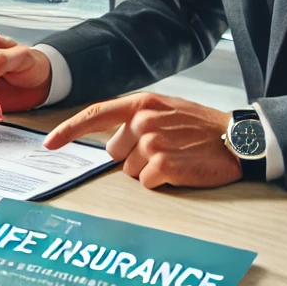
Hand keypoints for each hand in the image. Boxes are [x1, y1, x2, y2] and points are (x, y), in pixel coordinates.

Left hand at [43, 92, 241, 189]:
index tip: (50, 143)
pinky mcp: (165, 165)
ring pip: (132, 171)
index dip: (69, 130)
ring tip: (175, 157)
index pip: (95, 114)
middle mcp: (143, 119)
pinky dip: (162, 181)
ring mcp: (153, 142)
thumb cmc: (200, 125)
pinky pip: (148, 182)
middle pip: (115, 152)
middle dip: (132, 156)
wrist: (236, 138)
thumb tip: (111, 141)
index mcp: (140, 103)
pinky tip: (180, 169)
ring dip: (150, 170)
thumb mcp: (165, 108)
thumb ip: (135, 118)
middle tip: (162, 149)